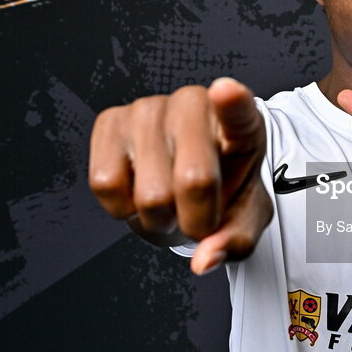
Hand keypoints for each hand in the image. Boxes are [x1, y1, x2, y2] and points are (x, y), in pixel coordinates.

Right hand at [88, 78, 271, 274]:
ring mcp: (149, 108)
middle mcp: (193, 105)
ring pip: (149, 193)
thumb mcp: (246, 217)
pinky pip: (105, 183)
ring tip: (170, 201)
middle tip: (197, 214)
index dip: (231, 102)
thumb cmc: (224, 190)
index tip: (226, 92)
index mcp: (241, 123)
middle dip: (195, 220)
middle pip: (194, 180)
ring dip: (158, 218)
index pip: (239, 109)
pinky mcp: (110, 120)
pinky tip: (139, 190)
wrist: (191, 179)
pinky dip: (122, 208)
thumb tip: (204, 259)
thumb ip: (235, 240)